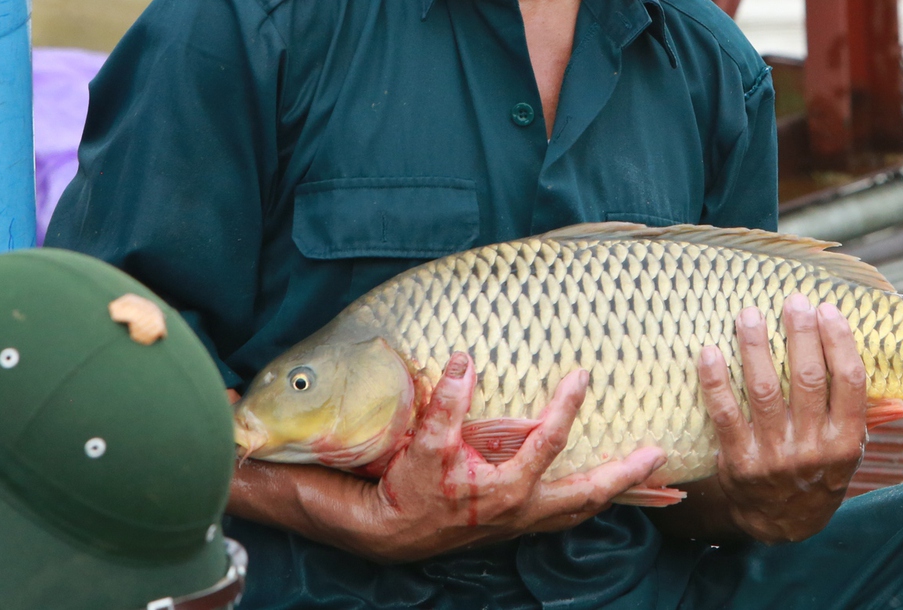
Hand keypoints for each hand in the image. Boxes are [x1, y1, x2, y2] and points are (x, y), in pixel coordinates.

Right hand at [227, 352, 666, 563]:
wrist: (371, 541)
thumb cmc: (347, 501)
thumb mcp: (318, 481)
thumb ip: (287, 454)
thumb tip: (234, 422)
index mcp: (417, 494)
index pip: (433, 449)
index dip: (450, 410)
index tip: (468, 361)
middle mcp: (466, 508)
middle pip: (517, 477)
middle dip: (552, 432)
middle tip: (579, 382)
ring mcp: (503, 514)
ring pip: (563, 498)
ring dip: (609, 473)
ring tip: (653, 445)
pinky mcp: (526, 511)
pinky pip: (583, 507)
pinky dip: (625, 494)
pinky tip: (668, 484)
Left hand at [691, 295, 866, 543]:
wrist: (781, 525)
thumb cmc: (818, 475)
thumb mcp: (848, 452)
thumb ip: (858, 412)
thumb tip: (880, 374)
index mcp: (845, 441)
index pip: (849, 381)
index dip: (839, 341)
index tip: (827, 309)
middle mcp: (811, 448)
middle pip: (806, 378)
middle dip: (799, 333)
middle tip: (792, 301)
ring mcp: (774, 455)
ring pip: (764, 390)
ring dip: (755, 347)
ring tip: (749, 314)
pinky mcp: (739, 461)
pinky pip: (725, 414)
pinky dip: (715, 381)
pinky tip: (709, 351)